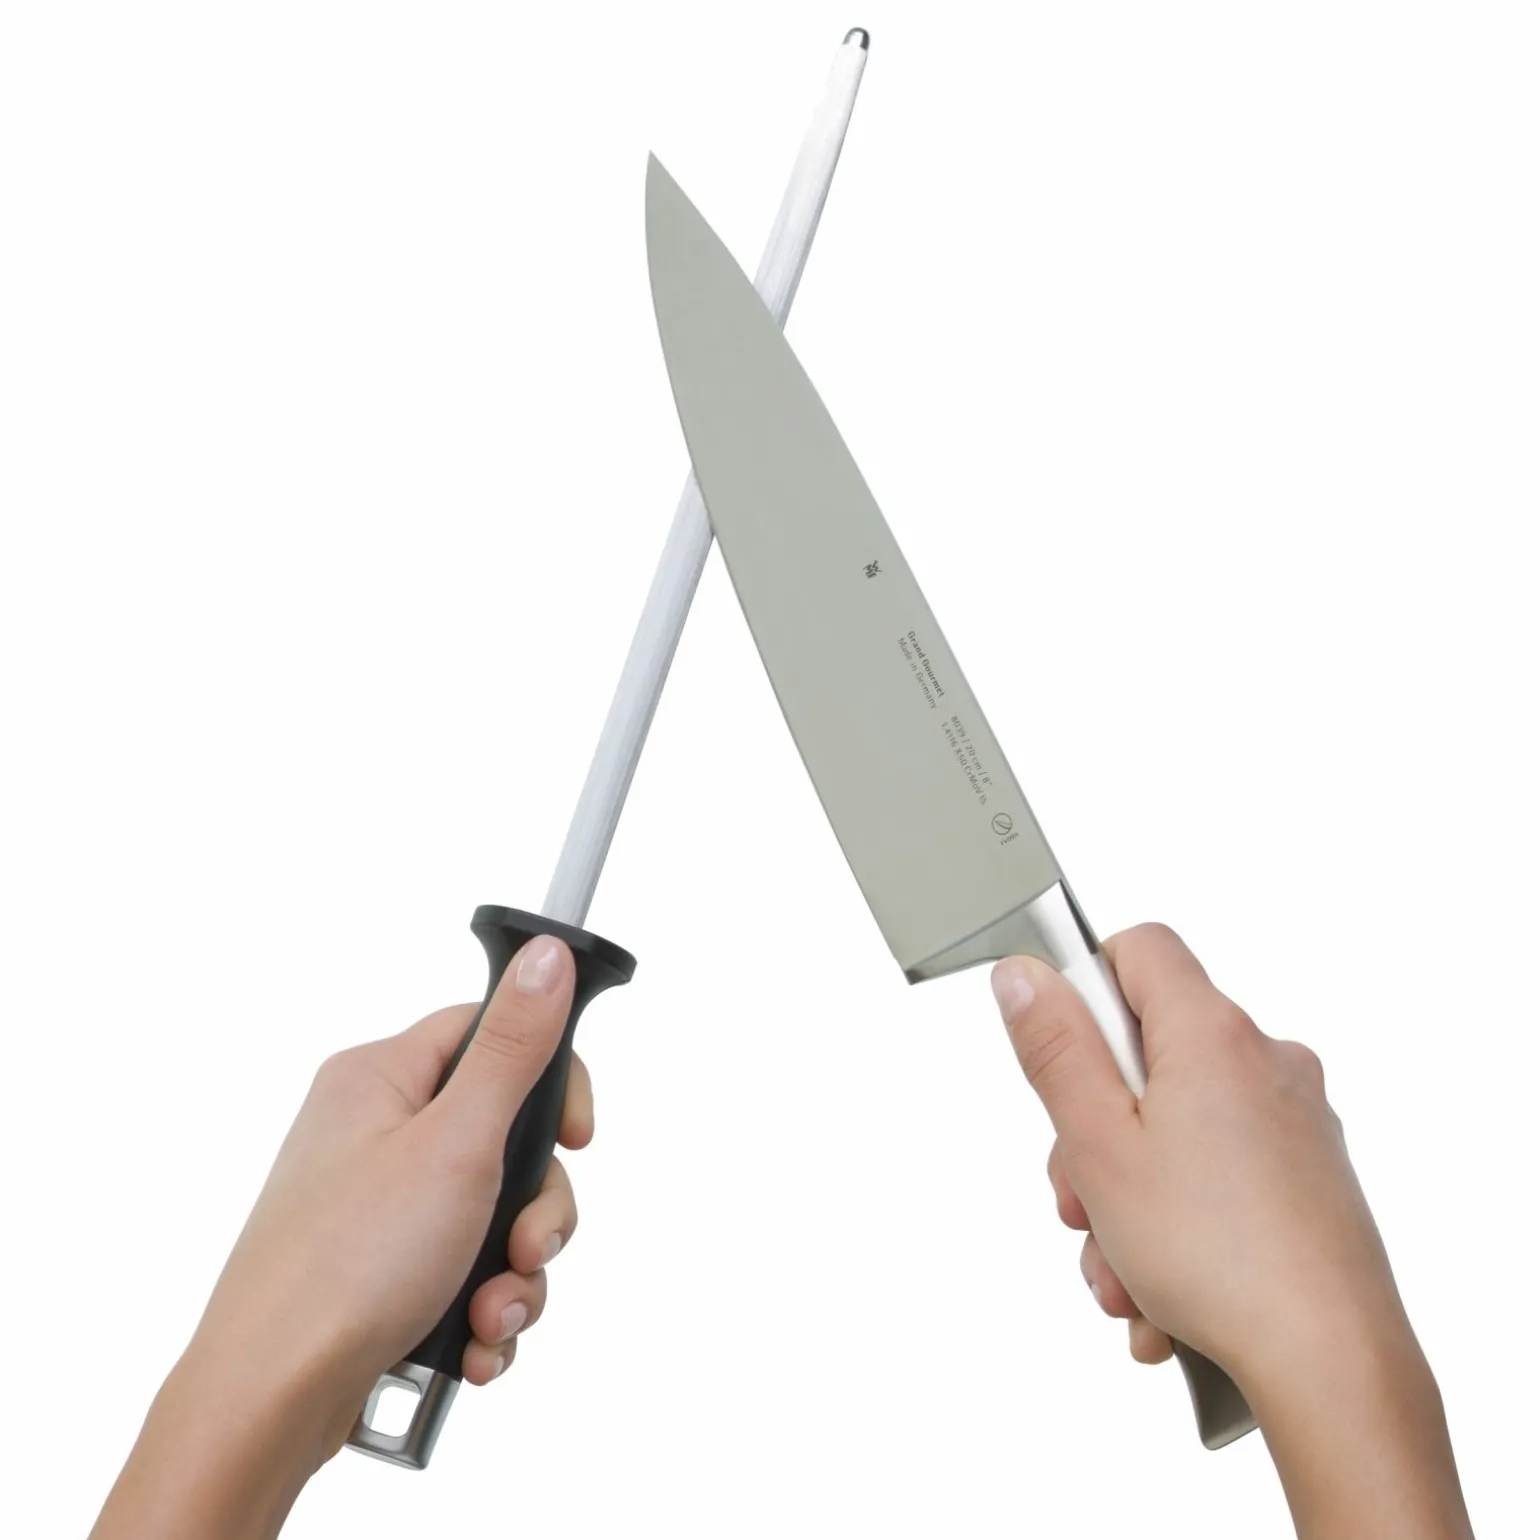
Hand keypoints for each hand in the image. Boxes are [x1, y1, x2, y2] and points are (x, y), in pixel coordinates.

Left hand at [93, 933, 586, 1539]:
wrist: (267, 1403)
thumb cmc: (344, 1267)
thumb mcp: (456, 1144)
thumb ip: (513, 1049)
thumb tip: (549, 954)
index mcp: (381, 1079)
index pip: (490, 1033)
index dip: (549, 1081)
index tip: (577, 1136)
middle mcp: (377, 1134)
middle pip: (505, 1139)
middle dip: (535, 1210)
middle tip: (526, 1248)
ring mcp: (379, 1207)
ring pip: (494, 1216)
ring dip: (513, 1273)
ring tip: (488, 1317)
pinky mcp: (383, 1271)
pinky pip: (465, 1272)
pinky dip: (482, 1311)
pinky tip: (471, 1346)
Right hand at [993, 923, 1471, 1538]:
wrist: (1331, 1363)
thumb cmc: (1218, 1257)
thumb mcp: (1097, 1144)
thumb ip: (1055, 1048)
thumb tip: (1025, 973)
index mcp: (1212, 1033)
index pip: (1138, 948)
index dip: (1085, 988)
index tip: (1059, 1053)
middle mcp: (1266, 1061)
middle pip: (1149, 1054)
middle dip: (1096, 1131)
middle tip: (1081, 1199)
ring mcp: (1296, 1121)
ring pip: (1179, 1128)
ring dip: (1132, 1196)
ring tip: (1124, 1272)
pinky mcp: (1311, 1177)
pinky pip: (1221, 1175)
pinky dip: (1183, 1222)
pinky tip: (1163, 1293)